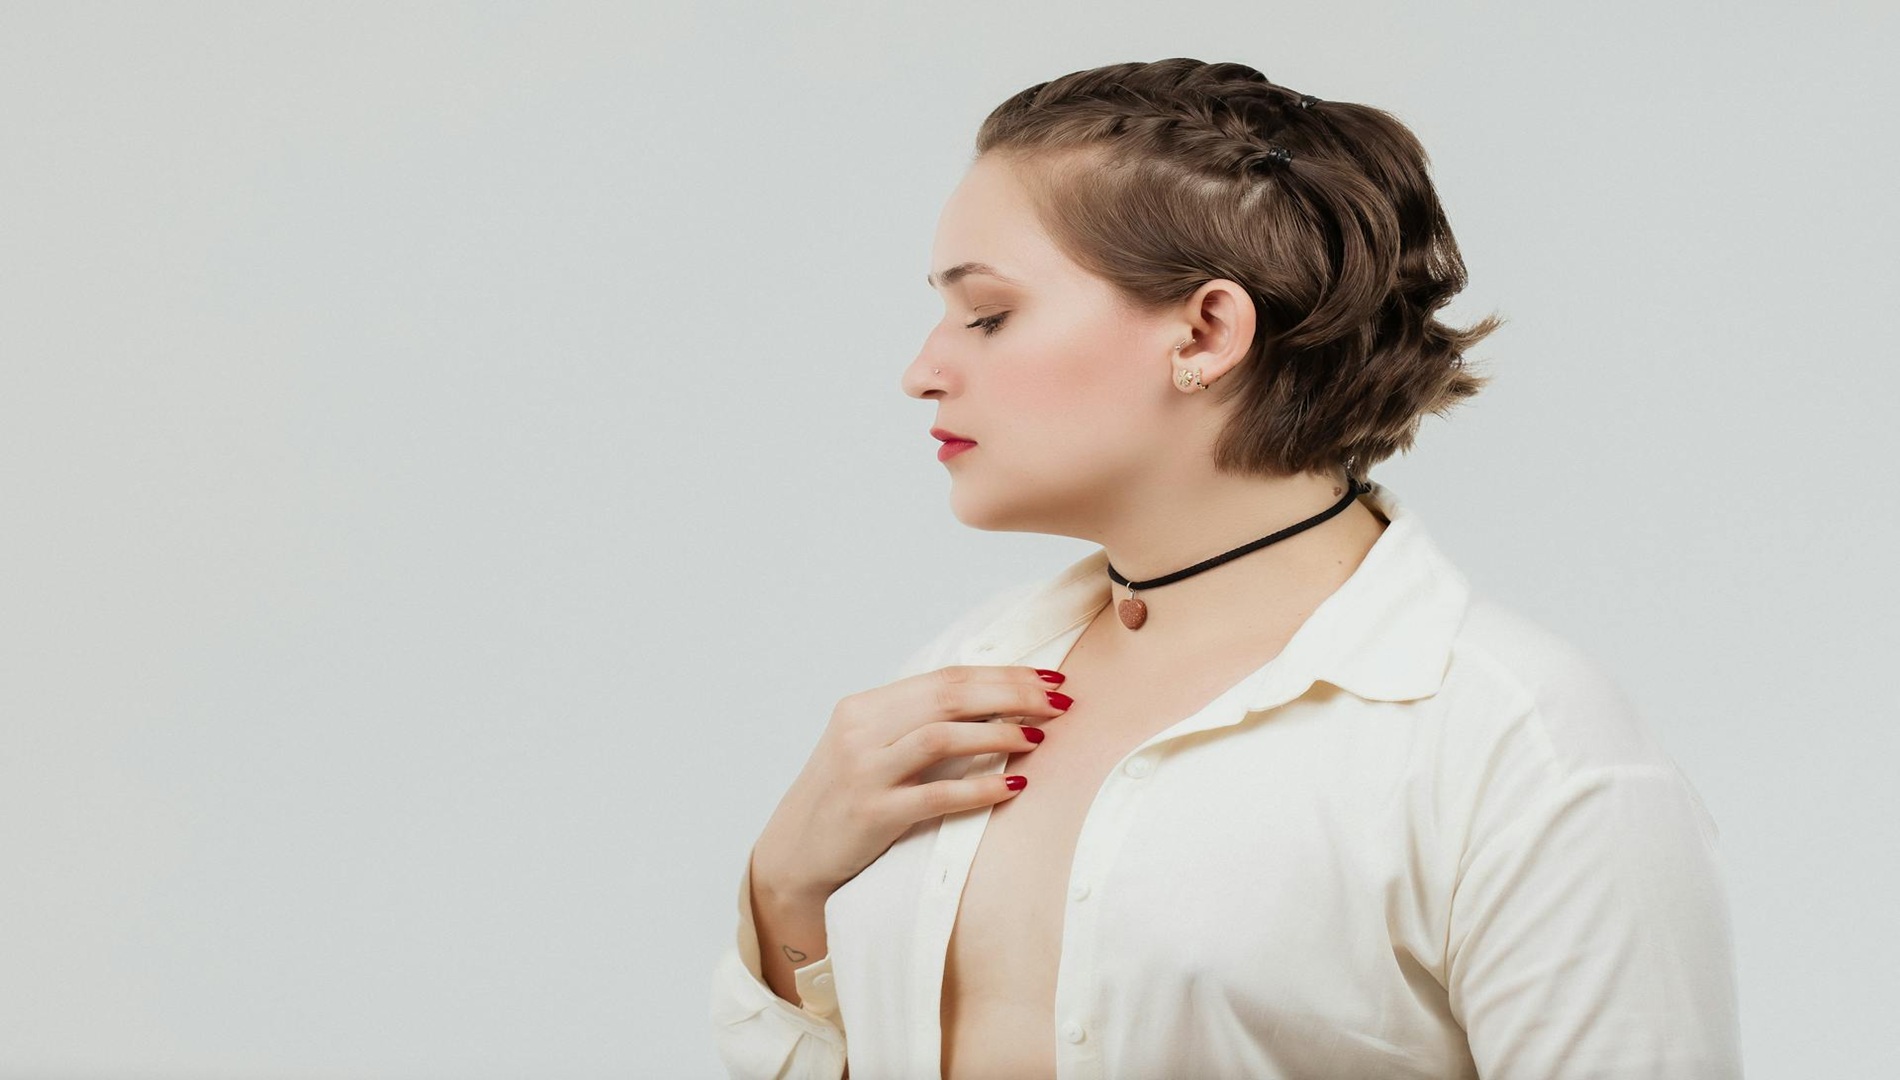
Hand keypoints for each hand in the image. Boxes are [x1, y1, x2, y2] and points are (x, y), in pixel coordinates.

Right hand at [750, 664, 1072, 901]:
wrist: (793, 855)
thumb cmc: (845, 798)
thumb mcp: (870, 748)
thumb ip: (916, 723)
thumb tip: (995, 703)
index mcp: (864, 707)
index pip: (946, 678)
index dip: (1003, 675)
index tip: (1049, 679)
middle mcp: (861, 731)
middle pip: (949, 697)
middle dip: (1012, 694)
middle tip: (1060, 701)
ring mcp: (864, 772)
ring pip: (941, 736)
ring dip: (998, 732)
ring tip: (1040, 737)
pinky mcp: (872, 814)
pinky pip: (936, 796)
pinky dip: (980, 787)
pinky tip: (1014, 784)